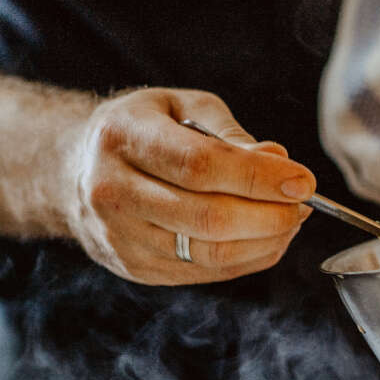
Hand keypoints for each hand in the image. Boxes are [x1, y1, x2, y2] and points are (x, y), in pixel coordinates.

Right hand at [63, 88, 315, 284]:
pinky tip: (266, 239)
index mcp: (122, 138)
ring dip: (265, 241)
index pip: (201, 166)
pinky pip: (205, 272)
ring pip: (210, 253)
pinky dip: (247, 259)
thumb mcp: (180, 107)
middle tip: (304, 203)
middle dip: (271, 215)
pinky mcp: (135, 269)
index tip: (303, 180)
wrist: (75, 171)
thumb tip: (277, 160)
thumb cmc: (140, 131)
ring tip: (290, 220)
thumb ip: (229, 133)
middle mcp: (113, 192)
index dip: (259, 178)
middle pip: (208, 218)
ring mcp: (120, 238)